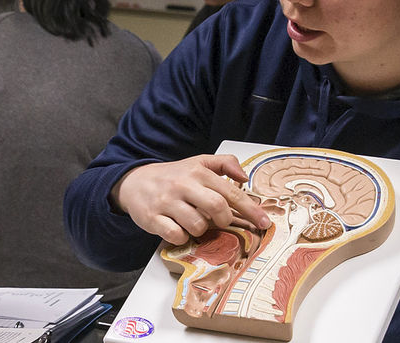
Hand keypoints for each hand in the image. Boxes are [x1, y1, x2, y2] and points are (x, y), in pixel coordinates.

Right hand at [111, 154, 272, 244]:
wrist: (134, 182)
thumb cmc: (172, 176)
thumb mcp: (198, 163)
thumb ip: (224, 164)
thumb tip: (244, 175)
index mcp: (198, 172)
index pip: (231, 192)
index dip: (251, 209)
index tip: (264, 222)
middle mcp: (183, 186)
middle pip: (217, 208)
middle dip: (224, 220)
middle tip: (220, 221)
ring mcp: (167, 203)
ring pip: (197, 225)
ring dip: (200, 229)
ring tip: (193, 221)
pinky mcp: (153, 218)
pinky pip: (176, 235)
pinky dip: (182, 237)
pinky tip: (178, 228)